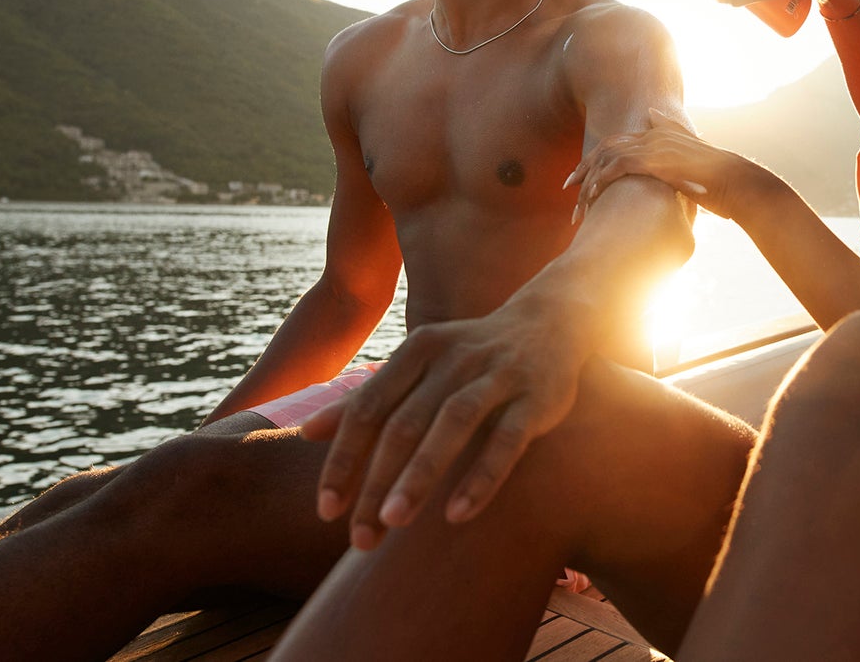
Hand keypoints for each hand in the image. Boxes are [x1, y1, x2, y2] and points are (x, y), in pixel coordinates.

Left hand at [303, 304, 583, 549]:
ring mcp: (497, 374)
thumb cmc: (473, 354)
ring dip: (420, 474)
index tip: (326, 510)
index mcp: (418, 350)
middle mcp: (454, 357)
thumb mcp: (418, 366)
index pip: (368, 408)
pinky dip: (481, 476)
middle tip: (359, 538)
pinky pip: (507, 440)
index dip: (343, 459)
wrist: (552, 321)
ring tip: (393, 521)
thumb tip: (308, 433)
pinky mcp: (537, 397)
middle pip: (404, 422)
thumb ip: (368, 397)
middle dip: (376, 482)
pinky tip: (457, 514)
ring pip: (452, 424)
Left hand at [565, 109, 755, 223]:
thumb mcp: (698, 169)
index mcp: (662, 134)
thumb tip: (671, 177)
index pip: (620, 142)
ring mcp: (654, 145)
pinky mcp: (654, 160)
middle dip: (585, 166)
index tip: (584, 176)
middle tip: (568, 185)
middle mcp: (655, 135)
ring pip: (607, 156)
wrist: (737, 183)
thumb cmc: (721, 183)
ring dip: (588, 178)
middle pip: (607, 146)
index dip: (599, 158)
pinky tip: (591, 197)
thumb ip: (682, 172)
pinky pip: (616, 166)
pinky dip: (600, 181)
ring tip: (576, 200)